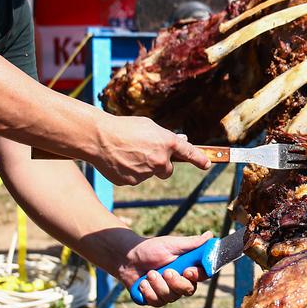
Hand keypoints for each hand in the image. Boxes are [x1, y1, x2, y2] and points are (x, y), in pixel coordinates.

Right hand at [92, 116, 210, 185]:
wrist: (98, 138)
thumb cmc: (124, 127)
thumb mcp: (148, 125)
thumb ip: (166, 136)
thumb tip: (182, 141)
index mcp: (166, 143)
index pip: (189, 153)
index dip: (199, 159)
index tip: (207, 164)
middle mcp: (160, 160)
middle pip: (167, 171)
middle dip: (160, 165)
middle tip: (145, 153)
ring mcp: (146, 173)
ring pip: (149, 174)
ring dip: (143, 167)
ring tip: (127, 153)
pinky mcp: (132, 182)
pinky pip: (135, 178)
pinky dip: (130, 172)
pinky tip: (120, 161)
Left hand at [119, 233, 209, 306]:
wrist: (127, 258)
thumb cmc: (150, 248)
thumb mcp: (171, 244)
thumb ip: (191, 243)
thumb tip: (210, 235)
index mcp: (188, 268)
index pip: (202, 276)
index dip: (197, 276)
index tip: (188, 270)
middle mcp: (180, 282)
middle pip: (188, 290)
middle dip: (175, 281)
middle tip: (165, 271)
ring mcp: (168, 293)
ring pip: (171, 297)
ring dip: (158, 284)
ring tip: (149, 273)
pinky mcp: (154, 300)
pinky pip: (157, 302)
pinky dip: (148, 291)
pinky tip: (142, 282)